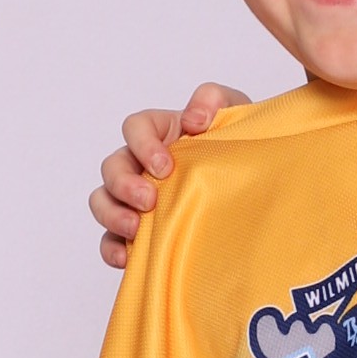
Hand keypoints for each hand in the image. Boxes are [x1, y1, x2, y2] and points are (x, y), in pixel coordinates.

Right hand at [93, 81, 251, 266]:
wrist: (254, 185)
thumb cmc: (237, 147)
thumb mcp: (234, 114)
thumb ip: (214, 99)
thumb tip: (194, 117)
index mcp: (160, 133)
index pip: (135, 128)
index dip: (142, 145)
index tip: (165, 165)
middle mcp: (140, 164)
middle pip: (112, 167)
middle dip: (123, 184)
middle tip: (149, 200)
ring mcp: (134, 199)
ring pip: (103, 201)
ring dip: (113, 214)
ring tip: (136, 228)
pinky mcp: (137, 231)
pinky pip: (110, 240)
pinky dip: (112, 248)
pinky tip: (128, 257)